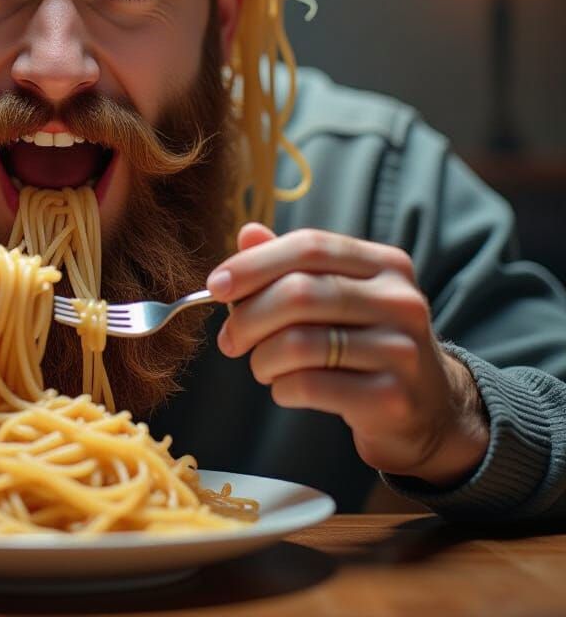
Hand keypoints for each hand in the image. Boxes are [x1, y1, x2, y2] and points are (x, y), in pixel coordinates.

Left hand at [206, 224, 489, 485]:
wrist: (428, 411)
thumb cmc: (365, 343)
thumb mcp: (338, 295)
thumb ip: (293, 265)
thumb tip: (248, 233)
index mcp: (384, 263)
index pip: (309, 246)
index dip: (253, 264)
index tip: (215, 286)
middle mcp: (400, 300)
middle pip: (299, 293)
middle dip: (248, 317)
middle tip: (229, 340)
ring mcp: (401, 350)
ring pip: (300, 343)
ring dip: (262, 358)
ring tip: (260, 366)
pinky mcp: (393, 398)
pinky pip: (311, 386)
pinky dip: (282, 388)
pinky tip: (283, 389)